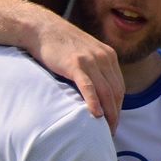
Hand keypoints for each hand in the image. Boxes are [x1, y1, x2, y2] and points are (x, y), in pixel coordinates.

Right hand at [26, 11, 123, 133]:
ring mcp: (90, 60)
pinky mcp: (76, 64)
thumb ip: (93, 68)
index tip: (113, 121)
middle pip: (115, 92)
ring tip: (105, 130)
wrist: (42, 28)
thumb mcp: (83, 53)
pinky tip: (95, 115)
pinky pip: (89, 86)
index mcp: (108, 55)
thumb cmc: (59, 44)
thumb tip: (94, 91)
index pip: (119, 87)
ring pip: (105, 91)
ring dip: (108, 113)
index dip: (118, 106)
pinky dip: (94, 101)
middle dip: (115, 114)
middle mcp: (103, 57)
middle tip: (111, 132)